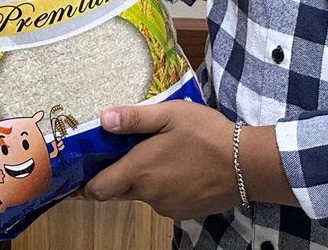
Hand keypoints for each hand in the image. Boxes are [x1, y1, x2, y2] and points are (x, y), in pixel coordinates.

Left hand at [81, 102, 239, 218]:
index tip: (80, 171)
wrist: (248, 165)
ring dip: (142, 179)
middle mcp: (148, 195)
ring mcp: (166, 207)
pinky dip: (162, 186)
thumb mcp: (170, 115)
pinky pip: (162, 200)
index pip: (97, 190)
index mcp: (139, 171)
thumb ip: (135, 118)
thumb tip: (102, 118)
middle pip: (117, 192)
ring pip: (142, 194)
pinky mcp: (184, 212)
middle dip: (113, 176)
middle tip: (118, 153)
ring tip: (158, 153)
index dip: (85, 183)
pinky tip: (178, 166)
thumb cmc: (207, 135)